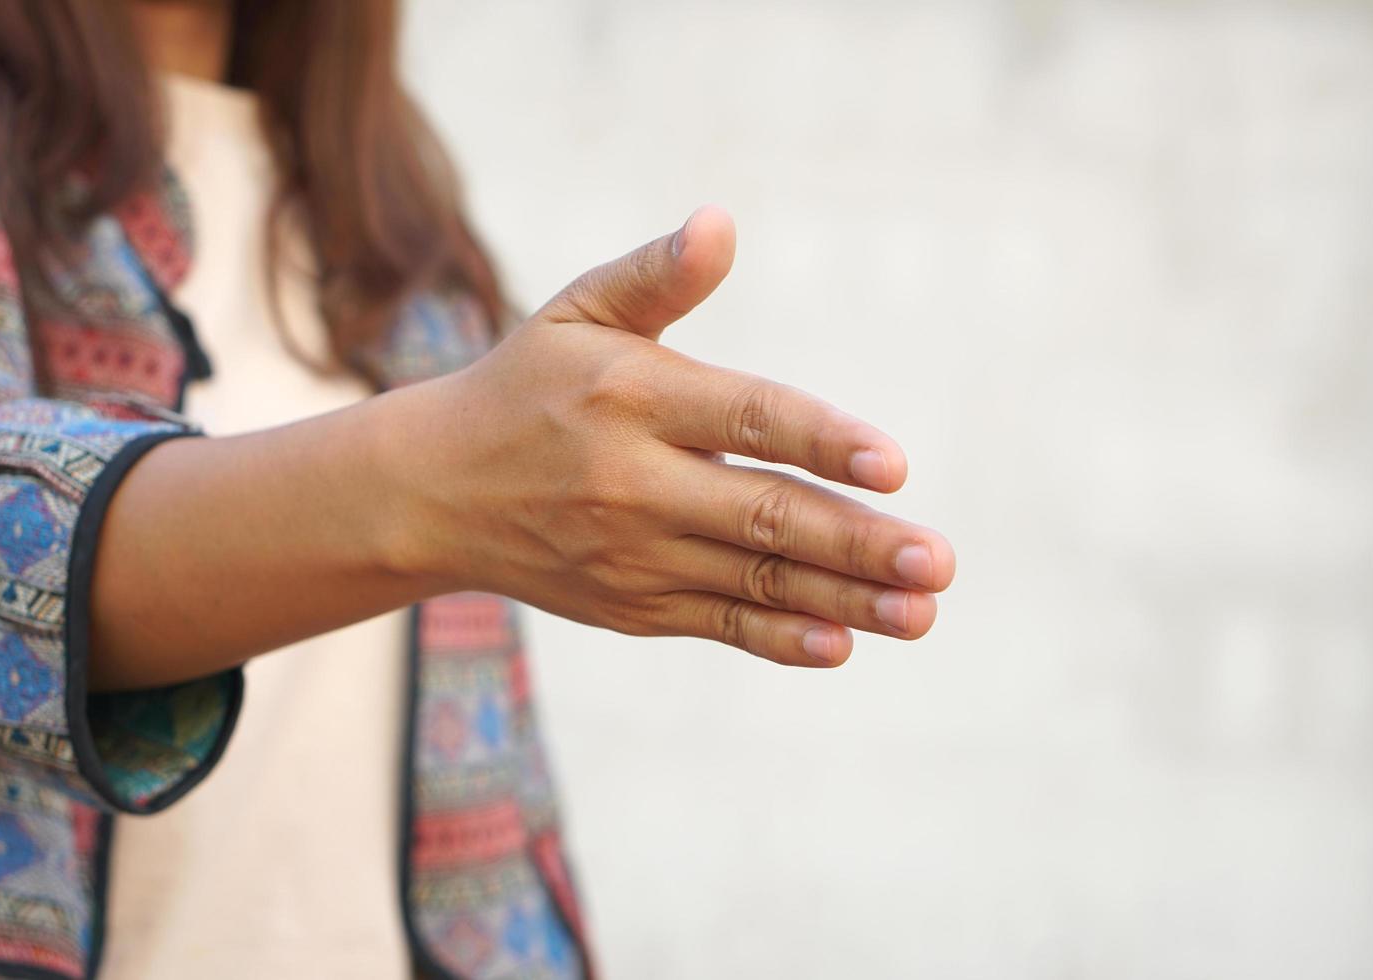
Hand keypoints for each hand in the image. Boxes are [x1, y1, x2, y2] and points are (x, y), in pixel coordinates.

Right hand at [383, 206, 954, 666]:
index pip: (746, 418)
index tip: (893, 466)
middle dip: (857, 541)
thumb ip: (655, 274)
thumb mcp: (577, 312)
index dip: (821, 440)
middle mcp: (632, 482)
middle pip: (764, 515)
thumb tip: (721, 222)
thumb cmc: (528, 385)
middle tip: (937, 559)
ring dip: (846, 599)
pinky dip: (780, 638)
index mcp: (631, 397)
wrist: (434, 492)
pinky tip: (842, 643)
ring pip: (755, 580)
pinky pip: (718, 624)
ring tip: (920, 611)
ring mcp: (632, 554)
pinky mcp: (632, 605)